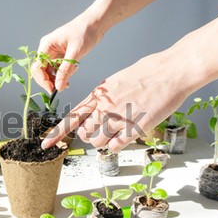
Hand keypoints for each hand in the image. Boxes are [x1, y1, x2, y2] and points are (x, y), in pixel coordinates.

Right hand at [32, 12, 103, 92]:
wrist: (95, 24)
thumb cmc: (85, 32)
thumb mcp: (75, 53)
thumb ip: (65, 70)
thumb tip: (58, 87)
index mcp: (46, 46)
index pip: (37, 67)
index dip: (43, 80)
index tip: (52, 89)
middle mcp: (47, 50)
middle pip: (42, 71)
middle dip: (50, 81)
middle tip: (60, 89)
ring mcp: (54, 53)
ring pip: (50, 72)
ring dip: (58, 79)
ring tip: (69, 81)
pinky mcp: (61, 56)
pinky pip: (58, 69)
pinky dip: (64, 74)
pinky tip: (72, 73)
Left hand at [41, 51, 192, 151]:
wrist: (171, 72)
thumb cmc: (147, 73)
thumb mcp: (116, 80)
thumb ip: (103, 96)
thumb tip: (95, 108)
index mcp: (98, 94)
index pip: (72, 117)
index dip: (57, 132)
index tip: (46, 144)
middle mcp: (104, 107)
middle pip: (84, 133)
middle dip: (90, 133)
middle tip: (104, 127)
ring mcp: (118, 118)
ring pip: (97, 142)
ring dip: (103, 139)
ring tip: (117, 129)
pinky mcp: (134, 129)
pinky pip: (114, 146)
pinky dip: (116, 144)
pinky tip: (125, 134)